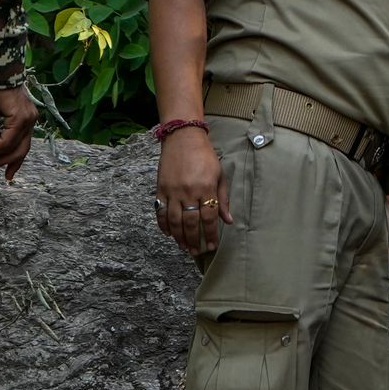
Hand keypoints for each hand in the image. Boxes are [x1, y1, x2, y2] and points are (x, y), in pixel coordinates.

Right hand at [0, 83, 38, 181]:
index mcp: (25, 121)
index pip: (23, 147)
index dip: (15, 163)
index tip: (8, 176)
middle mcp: (30, 121)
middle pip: (20, 151)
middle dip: (1, 162)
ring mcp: (28, 119)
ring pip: (13, 148)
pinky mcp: (21, 117)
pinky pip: (7, 140)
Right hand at [157, 126, 228, 257]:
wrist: (183, 138)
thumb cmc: (205, 156)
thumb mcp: (219, 175)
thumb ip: (223, 199)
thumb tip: (228, 220)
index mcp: (205, 188)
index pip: (209, 218)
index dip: (210, 234)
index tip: (212, 245)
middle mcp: (188, 191)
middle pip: (190, 223)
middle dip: (194, 240)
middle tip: (197, 252)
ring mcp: (172, 191)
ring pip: (174, 221)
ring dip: (179, 237)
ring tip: (184, 247)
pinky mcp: (160, 188)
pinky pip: (160, 212)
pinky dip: (163, 225)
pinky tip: (169, 234)